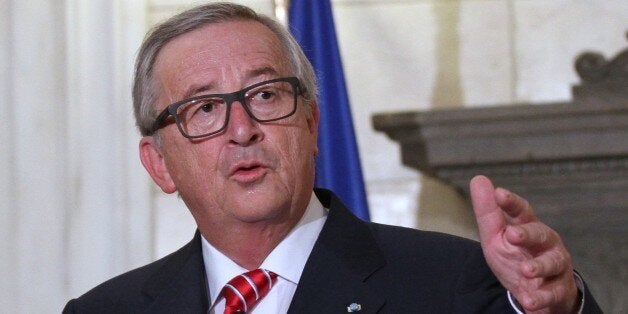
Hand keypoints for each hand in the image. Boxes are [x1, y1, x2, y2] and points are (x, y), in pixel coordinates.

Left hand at [470, 175, 578, 312]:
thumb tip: (478, 179)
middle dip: (528, 234)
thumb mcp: (497, 235)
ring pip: (552, 261)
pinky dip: (541, 297)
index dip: (511, 203)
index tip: (499, 194)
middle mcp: (546, 242)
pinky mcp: (559, 289)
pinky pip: (552, 293)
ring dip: (539, 266)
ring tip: (526, 271)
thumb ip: (488, 211)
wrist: (536, 290)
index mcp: (528, 226)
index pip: (521, 211)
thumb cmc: (516, 256)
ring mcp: (555, 265)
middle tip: (513, 235)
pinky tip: (529, 301)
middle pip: (540, 233)